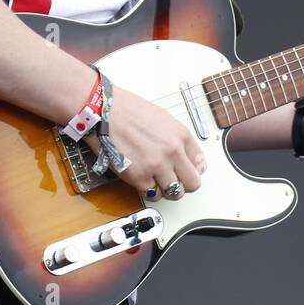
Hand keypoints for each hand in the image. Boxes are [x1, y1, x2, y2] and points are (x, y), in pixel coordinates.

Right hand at [83, 85, 207, 196]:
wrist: (103, 111)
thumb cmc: (127, 110)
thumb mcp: (162, 118)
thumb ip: (177, 139)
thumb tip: (187, 157)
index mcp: (181, 135)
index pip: (200, 163)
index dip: (191, 169)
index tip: (184, 171)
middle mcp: (173, 151)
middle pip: (193, 184)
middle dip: (184, 185)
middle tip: (173, 181)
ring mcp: (157, 166)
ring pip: (174, 193)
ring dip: (165, 189)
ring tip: (154, 180)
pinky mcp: (139, 178)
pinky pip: (152, 194)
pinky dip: (147, 189)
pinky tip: (140, 177)